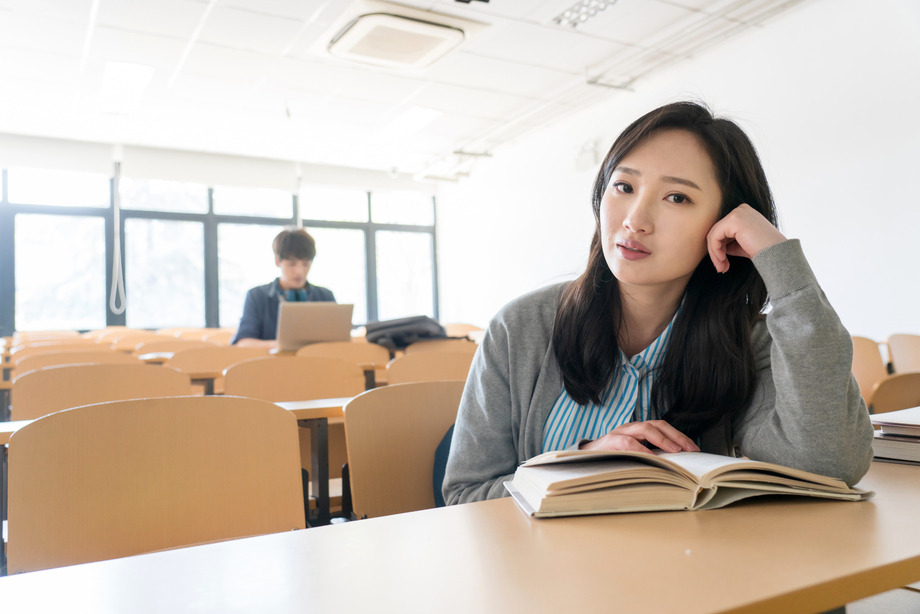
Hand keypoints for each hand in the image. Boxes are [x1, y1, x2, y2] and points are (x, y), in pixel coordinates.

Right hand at [578, 420, 700, 453]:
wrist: (585, 458)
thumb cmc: (613, 458)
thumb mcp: (634, 454)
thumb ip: (651, 454)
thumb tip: (676, 463)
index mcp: (638, 429)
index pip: (663, 426)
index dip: (680, 436)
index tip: (695, 449)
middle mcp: (631, 427)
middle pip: (657, 424)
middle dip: (676, 436)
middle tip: (690, 449)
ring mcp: (620, 432)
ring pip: (644, 428)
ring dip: (663, 439)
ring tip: (675, 451)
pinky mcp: (610, 441)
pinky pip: (628, 442)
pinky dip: (641, 449)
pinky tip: (652, 457)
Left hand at [706, 204, 786, 273]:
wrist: (776, 254)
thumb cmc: (763, 251)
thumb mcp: (742, 244)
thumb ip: (729, 241)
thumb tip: (715, 247)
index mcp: (744, 213)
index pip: (723, 229)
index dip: (720, 247)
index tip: (723, 263)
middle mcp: (741, 209)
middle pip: (717, 231)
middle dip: (716, 252)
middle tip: (721, 268)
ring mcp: (737, 213)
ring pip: (713, 235)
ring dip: (715, 254)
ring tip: (722, 267)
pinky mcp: (734, 220)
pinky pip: (715, 237)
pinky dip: (715, 251)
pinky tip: (722, 261)